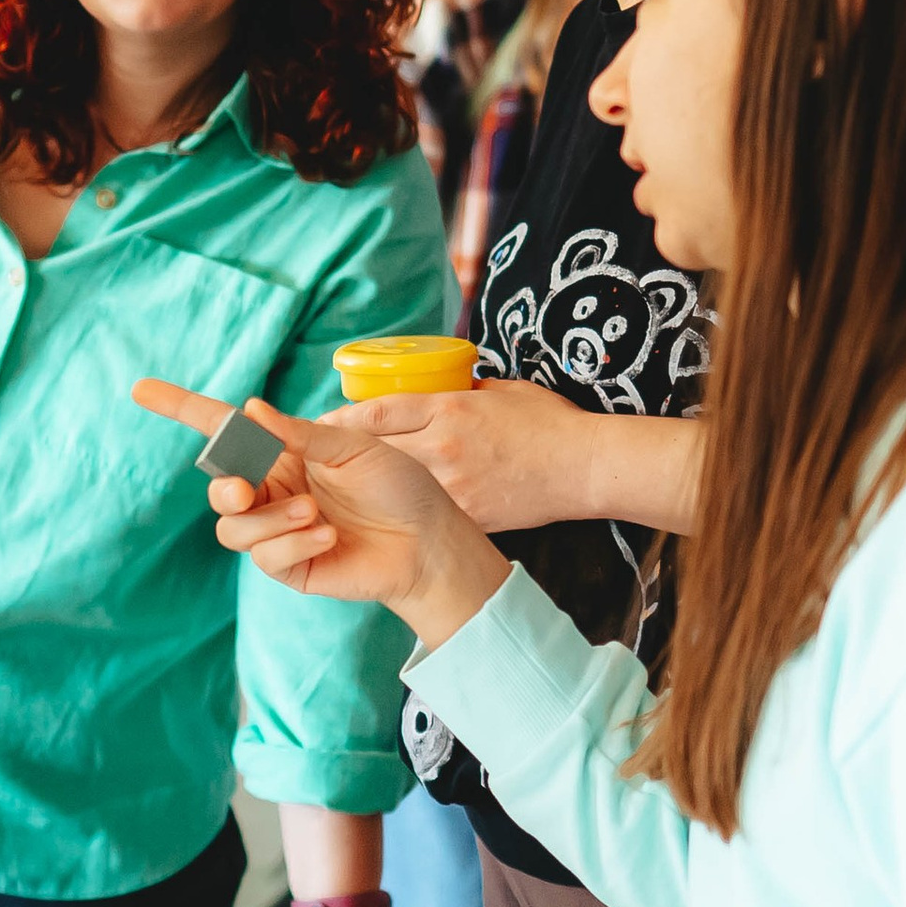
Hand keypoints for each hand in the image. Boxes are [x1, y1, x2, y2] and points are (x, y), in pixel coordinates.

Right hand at [131, 380, 506, 645]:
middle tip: (247, 487)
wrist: (429, 541)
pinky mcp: (287, 566)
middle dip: (225, 486)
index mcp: (282, 452)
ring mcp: (276, 530)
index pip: (222, 430)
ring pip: (232, 528)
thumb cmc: (399, 485)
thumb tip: (249, 411)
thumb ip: (299, 434)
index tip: (139, 389)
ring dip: (268, 520)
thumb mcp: (354, 446)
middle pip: (218, 486)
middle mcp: (272, 490)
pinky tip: (327, 538)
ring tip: (314, 515)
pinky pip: (263, 556)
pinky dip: (292, 543)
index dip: (180, 408)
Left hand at [332, 383, 591, 532]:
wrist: (586, 468)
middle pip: (374, 450)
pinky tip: (396, 512)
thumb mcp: (500, 391)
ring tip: (351, 488)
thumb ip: (461, 393)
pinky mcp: (467, 515)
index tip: (319, 423)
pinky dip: (408, 510)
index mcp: (448, 409)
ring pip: (393, 485)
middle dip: (343, 455)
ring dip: (370, 486)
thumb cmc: (548, 423)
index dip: (342, 419)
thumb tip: (433, 392)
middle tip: (319, 458)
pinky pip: (426, 510)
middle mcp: (443, 447)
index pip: (377, 411)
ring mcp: (453, 485)